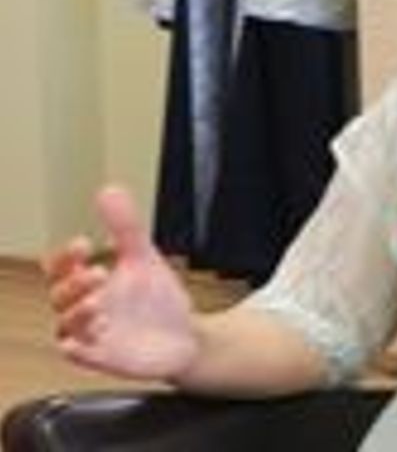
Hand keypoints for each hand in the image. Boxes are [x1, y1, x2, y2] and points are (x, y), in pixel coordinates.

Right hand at [44, 186, 198, 380]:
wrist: (185, 337)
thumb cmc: (157, 300)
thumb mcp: (142, 258)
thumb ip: (125, 227)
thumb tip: (109, 191)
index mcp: (87, 283)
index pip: (60, 268)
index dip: (65, 257)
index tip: (85, 243)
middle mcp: (83, 308)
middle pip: (59, 296)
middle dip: (73, 284)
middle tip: (98, 272)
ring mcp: (91, 335)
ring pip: (66, 327)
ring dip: (78, 313)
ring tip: (98, 302)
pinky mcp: (102, 358)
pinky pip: (80, 356)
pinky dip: (81, 347)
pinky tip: (91, 336)